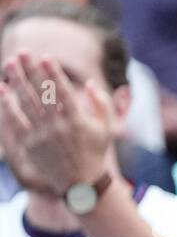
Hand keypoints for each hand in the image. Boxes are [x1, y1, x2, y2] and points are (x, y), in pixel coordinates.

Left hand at [0, 52, 112, 194]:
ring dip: (16, 81)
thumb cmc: (95, 153)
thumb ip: (102, 104)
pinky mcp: (30, 144)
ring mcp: (42, 136)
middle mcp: (59, 127)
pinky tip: (1, 88)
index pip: (63, 92)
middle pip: (41, 93)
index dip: (53, 73)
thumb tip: (90, 83)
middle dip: (31, 70)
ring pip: (26, 102)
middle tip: (23, 52)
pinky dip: (7, 103)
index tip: (45, 57)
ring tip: (10, 64)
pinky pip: (15, 120)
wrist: (81, 184)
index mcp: (78, 121)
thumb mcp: (107, 129)